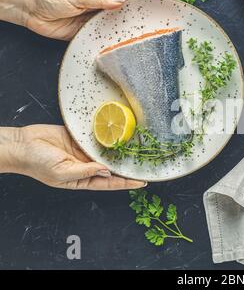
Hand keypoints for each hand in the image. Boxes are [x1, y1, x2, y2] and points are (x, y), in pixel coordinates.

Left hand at [0, 0, 162, 39]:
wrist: (32, 12)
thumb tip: (121, 0)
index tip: (161, 0)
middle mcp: (101, 7)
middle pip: (126, 12)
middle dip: (143, 15)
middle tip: (160, 21)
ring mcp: (95, 22)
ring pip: (117, 27)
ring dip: (130, 31)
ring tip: (148, 36)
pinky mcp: (88, 35)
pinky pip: (104, 39)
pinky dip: (114, 43)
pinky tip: (123, 48)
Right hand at [0, 125, 145, 189]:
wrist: (23, 144)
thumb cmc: (37, 163)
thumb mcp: (61, 172)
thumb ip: (84, 171)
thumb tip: (105, 170)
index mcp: (82, 179)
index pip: (109, 183)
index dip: (126, 183)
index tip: (141, 183)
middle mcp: (86, 166)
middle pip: (111, 168)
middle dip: (127, 168)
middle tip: (144, 166)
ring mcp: (84, 152)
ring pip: (107, 153)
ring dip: (120, 153)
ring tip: (137, 152)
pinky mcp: (81, 139)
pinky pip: (98, 139)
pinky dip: (108, 138)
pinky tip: (121, 137)